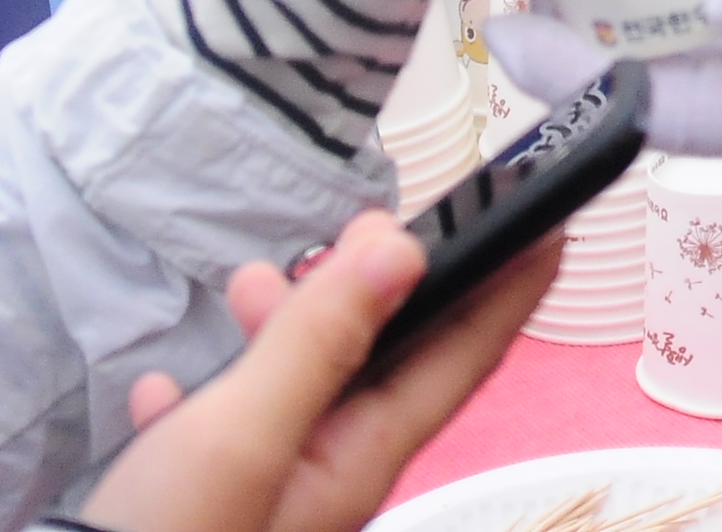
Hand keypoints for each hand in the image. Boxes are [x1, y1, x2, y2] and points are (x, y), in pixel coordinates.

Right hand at [66, 209, 558, 531]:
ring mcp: (268, 491)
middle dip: (383, 287)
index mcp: (358, 457)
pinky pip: (224, 434)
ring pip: (300, 391)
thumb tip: (400, 252)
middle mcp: (326, 474)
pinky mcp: (204, 505)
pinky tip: (170, 384)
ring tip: (252, 282)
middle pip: (381, 364)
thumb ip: (319, 340)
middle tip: (368, 219)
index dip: (510, 290)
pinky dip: (207, 393)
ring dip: (288, 328)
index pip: (459, 357)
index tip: (552, 223)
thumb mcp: (243, 432)